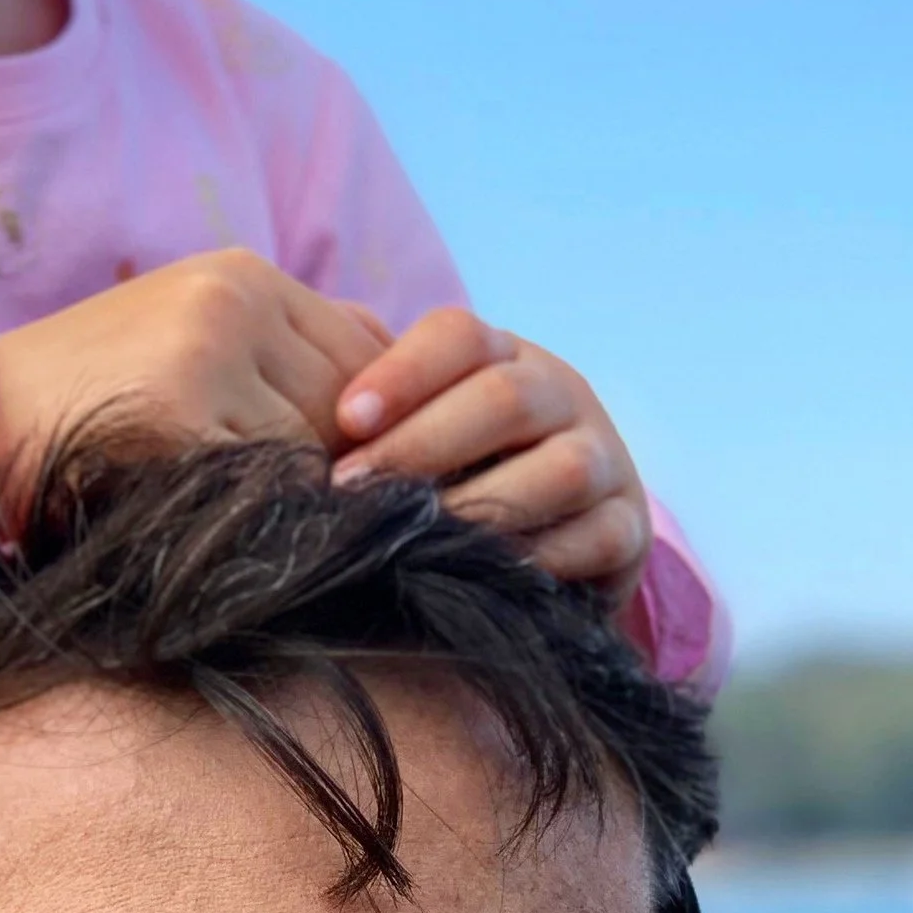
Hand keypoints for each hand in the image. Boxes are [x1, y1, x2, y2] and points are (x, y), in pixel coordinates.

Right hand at [0, 253, 389, 526]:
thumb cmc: (94, 401)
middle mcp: (231, 298)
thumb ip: (290, 343)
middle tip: (326, 514)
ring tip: (265, 521)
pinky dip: (268, 515)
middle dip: (348, 462)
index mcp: (239, 275)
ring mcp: (205, 351)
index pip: (367, 350)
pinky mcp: (178, 415)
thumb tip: (396, 359)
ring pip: (320, 441)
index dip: (375, 424)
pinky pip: (272, 480)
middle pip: (353, 397)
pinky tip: (232, 529)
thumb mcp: (192, 338)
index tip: (355, 476)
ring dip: (309, 493)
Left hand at [331, 308, 651, 604]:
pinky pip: (598, 536)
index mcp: (503, 357)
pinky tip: (484, 576)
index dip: (402, 372)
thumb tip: (279, 396)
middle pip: (506, 397)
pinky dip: (541, 558)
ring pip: (560, 467)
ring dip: (484, 504)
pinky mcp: (632, 529)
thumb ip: (364, 410)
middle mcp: (561, 394)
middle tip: (352, 491)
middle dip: (423, 444)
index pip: (459, 336)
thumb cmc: (456, 478)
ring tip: (415, 540)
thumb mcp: (417, 431)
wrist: (556, 546)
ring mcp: (604, 459)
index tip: (345, 419)